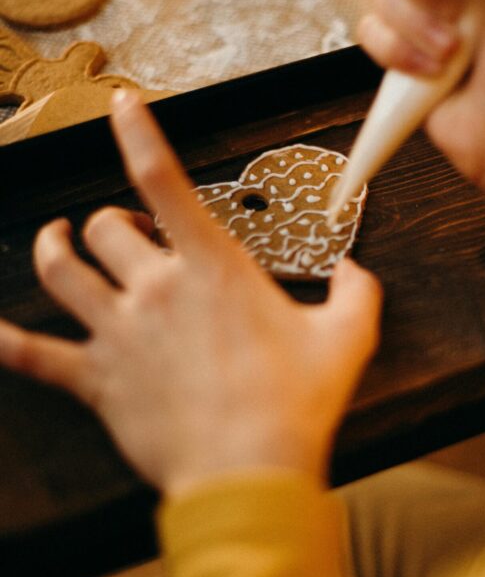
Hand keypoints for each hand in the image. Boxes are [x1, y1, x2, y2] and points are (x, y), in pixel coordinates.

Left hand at [0, 92, 381, 494]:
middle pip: (106, 227)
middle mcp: (155, 289)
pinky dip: (6, 342)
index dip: (138, 133)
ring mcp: (119, 334)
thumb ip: (357, 294)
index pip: (164, 180)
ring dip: (54, 248)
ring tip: (56, 239)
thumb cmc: (295, 405)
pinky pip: (34, 355)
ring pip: (62, 271)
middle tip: (125, 229)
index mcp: (212, 268)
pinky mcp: (98, 381)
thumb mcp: (348, 339)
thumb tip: (355, 273)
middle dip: (112, 220)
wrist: (248, 472)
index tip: (121, 105)